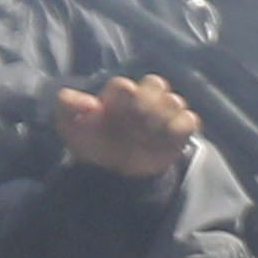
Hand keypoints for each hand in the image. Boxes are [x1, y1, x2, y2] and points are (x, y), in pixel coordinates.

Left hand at [54, 75, 199, 177]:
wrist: (111, 174)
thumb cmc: (91, 144)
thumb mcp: (68, 126)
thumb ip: (67, 105)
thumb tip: (92, 103)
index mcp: (117, 96)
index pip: (125, 85)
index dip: (123, 97)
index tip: (115, 114)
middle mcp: (142, 100)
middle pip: (156, 84)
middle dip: (147, 101)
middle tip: (138, 120)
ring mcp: (162, 114)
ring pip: (175, 100)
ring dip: (163, 115)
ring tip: (150, 133)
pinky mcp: (178, 132)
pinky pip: (190, 120)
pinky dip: (181, 127)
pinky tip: (166, 139)